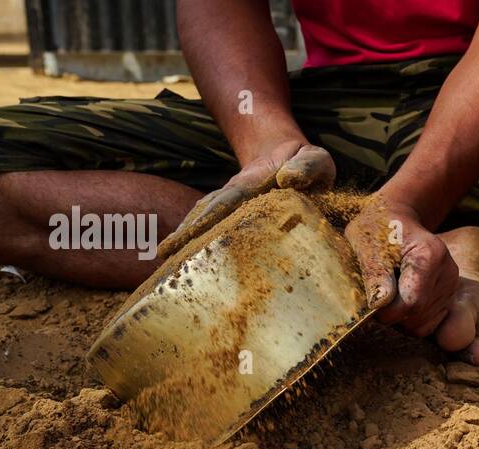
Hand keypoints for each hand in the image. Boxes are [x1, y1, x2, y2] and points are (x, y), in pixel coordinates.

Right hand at [158, 139, 334, 257]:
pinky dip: (200, 242)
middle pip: (205, 215)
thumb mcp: (315, 159)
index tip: (186, 235)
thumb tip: (287, 179)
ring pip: (205, 222)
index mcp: (252, 185)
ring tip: (167, 262)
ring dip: (187, 240)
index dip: (206, 218)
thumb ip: (306, 167)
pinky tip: (189, 261)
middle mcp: (236, 196)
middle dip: (185, 234)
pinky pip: (216, 229)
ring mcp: (234, 207)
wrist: (293, 156)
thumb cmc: (307, 162)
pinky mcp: (238, 217)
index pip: (225, 203)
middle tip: (163, 255)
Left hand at [344, 197, 459, 337]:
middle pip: (417, 315)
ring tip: (388, 296)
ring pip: (422, 325)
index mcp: (431, 254)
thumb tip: (380, 302)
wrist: (397, 222)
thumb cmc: (377, 229)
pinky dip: (409, 321)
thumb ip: (374, 273)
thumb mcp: (366, 243)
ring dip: (399, 320)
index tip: (370, 303)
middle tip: (376, 297)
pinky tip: (399, 302)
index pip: (411, 302)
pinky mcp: (448, 299)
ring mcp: (451, 287)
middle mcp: (449, 272)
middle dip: (392, 315)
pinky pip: (427, 326)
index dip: (386, 311)